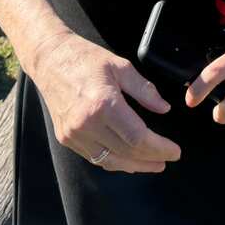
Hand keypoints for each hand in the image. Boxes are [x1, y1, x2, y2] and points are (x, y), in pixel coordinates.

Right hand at [31, 29, 180, 172]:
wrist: (50, 59)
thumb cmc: (87, 58)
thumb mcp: (122, 66)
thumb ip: (144, 90)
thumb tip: (164, 109)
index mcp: (103, 104)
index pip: (138, 137)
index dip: (159, 147)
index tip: (175, 151)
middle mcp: (86, 124)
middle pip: (126, 152)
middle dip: (151, 159)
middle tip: (169, 159)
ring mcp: (73, 133)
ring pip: (110, 160)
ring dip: (134, 165)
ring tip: (154, 164)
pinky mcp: (66, 137)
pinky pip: (94, 157)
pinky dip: (114, 161)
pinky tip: (129, 160)